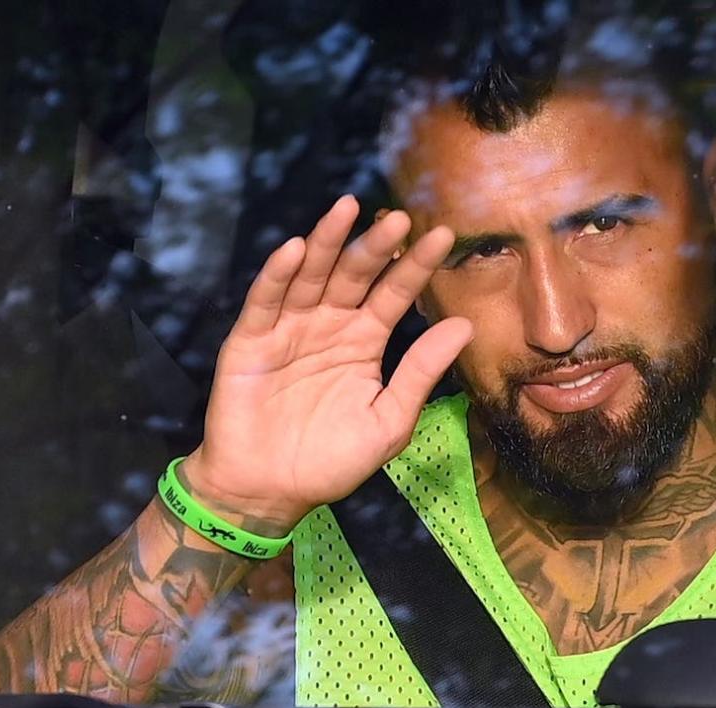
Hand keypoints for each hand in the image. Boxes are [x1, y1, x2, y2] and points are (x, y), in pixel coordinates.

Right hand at [183, 195, 470, 531]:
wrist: (269, 492)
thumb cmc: (331, 461)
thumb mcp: (388, 420)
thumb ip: (421, 372)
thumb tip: (465, 326)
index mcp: (364, 342)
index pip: (395, 294)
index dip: (416, 267)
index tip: (444, 237)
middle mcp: (329, 326)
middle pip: (355, 275)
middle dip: (375, 246)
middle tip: (399, 218)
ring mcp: (289, 329)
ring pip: (311, 275)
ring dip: (328, 241)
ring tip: (348, 209)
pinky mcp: (250, 341)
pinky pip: (265, 301)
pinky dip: (278, 275)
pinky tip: (295, 249)